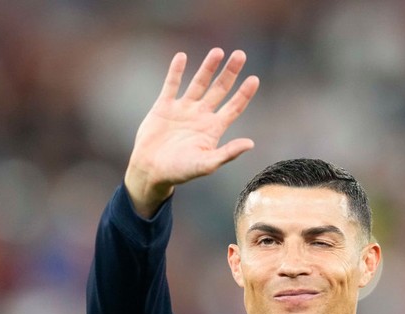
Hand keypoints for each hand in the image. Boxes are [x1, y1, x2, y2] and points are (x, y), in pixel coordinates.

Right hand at [124, 48, 259, 216]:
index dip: (244, 93)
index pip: (233, 107)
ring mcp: (183, 110)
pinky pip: (171, 85)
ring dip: (208, 67)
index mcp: (213, 129)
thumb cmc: (180, 171)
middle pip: (219, 89)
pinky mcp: (164, 107)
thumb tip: (250, 143)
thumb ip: (228, 153)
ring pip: (198, 83)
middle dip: (230, 73)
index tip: (254, 79)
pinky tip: (181, 57)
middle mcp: (200, 116)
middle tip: (240, 54)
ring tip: (218, 51)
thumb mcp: (206, 164)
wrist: (150, 171)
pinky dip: (176, 71)